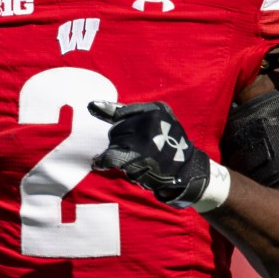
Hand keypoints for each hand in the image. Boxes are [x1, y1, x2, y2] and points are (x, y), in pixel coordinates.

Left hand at [89, 100, 220, 209]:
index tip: (91, 108)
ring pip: (114, 143)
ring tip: (136, 160)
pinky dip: (103, 160)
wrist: (187, 171)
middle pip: (117, 130)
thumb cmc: (168, 146)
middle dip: (121, 142)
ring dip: (119, 153)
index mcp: (156, 109)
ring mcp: (144, 139)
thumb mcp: (158, 122)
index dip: (111, 116)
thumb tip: (93, 105)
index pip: (123, 112)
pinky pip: (110, 155)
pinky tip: (99, 163)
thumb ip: (127, 114)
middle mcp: (150, 121)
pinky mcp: (138, 157)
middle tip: (138, 152)